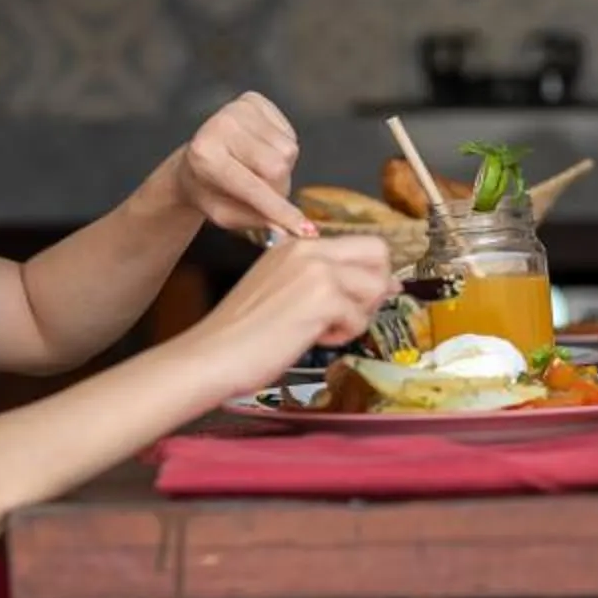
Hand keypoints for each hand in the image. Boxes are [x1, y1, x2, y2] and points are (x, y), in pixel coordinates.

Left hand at [166, 93, 309, 238]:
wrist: (196, 159)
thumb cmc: (210, 190)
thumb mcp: (224, 214)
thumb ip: (256, 220)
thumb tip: (290, 229)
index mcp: (205, 156)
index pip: (254, 187)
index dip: (280, 210)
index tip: (305, 230)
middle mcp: (220, 125)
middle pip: (277, 165)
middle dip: (279, 187)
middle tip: (265, 194)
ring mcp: (237, 108)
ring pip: (288, 149)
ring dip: (280, 168)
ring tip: (257, 170)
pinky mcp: (253, 100)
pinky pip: (288, 133)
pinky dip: (280, 149)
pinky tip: (260, 151)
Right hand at [184, 237, 403, 401]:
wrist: (214, 354)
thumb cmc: (244, 333)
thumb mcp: (284, 290)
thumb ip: (324, 280)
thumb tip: (383, 283)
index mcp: (297, 245)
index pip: (361, 243)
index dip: (371, 273)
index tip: (362, 299)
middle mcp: (309, 249)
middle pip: (378, 252)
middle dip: (375, 287)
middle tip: (349, 314)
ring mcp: (317, 271)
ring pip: (376, 285)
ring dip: (358, 314)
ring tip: (325, 329)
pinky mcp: (323, 298)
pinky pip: (359, 317)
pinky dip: (343, 335)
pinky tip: (313, 338)